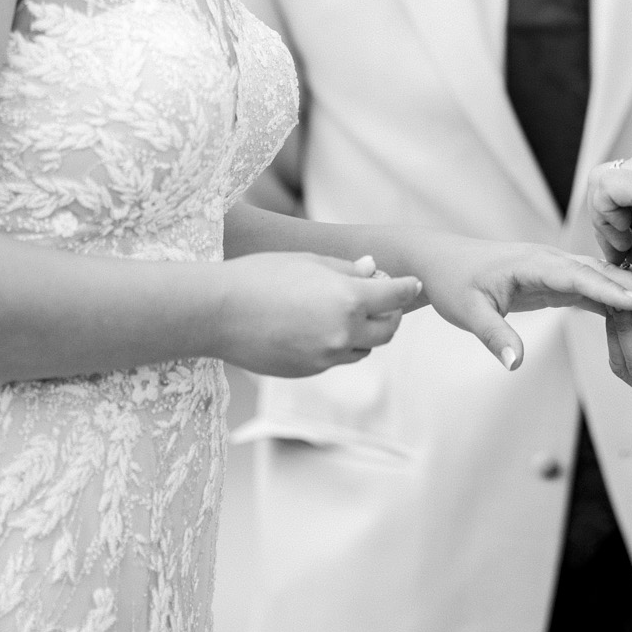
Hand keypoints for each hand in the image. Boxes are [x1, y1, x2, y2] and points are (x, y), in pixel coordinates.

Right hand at [215, 253, 423, 377]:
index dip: (407, 287)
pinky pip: (336, 359)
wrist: (218, 313)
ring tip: (348, 312)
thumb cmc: (261, 275)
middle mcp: (344, 332)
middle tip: (382, 298)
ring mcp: (326, 357)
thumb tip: (372, 270)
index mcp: (349, 299)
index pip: (395, 295)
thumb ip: (346, 269)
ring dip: (365, 332)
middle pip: (388, 330)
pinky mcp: (309, 371)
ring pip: (364, 348)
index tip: (413, 283)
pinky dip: (339, 344)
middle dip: (390, 313)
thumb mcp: (309, 261)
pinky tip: (319, 327)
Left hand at [400, 235, 631, 370]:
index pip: (581, 276)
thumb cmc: (452, 284)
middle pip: (603, 272)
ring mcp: (555, 268)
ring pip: (603, 277)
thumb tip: (517, 364)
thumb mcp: (469, 312)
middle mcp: (550, 260)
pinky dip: (618, 296)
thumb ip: (496, 335)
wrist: (440, 263)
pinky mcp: (554, 280)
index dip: (614, 289)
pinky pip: (592, 288)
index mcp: (534, 263)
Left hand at [585, 137, 631, 268]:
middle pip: (617, 179)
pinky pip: (602, 187)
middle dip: (611, 218)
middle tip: (620, 253)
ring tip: (621, 251)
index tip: (629, 247)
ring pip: (604, 180)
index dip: (624, 216)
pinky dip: (604, 217)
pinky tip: (623, 243)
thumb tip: (630, 253)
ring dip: (604, 219)